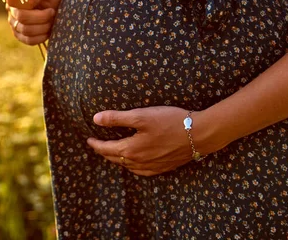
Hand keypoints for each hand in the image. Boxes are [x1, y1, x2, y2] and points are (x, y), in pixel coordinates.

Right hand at [6, 0, 61, 45]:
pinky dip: (42, 36)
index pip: (12, 0)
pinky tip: (48, 31)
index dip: (27, 2)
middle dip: (41, 16)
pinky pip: (29, 40)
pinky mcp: (20, 36)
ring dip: (44, 26)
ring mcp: (14, 25)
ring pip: (26, 30)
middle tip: (52, 12)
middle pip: (22, 17)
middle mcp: (12, 11)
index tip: (39, 0)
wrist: (57, 10)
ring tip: (51, 21)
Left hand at [86, 106, 224, 175]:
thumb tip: (95, 119)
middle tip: (97, 146)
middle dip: (104, 153)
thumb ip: (117, 118)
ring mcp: (152, 166)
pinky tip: (135, 164)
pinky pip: (142, 171)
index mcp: (131, 149)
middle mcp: (139, 162)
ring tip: (113, 153)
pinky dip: (133, 167)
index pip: (106, 149)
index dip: (95, 144)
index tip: (88, 139)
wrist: (199, 134)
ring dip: (118, 160)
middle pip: (115, 159)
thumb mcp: (141, 115)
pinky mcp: (164, 167)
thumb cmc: (170, 121)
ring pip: (128, 166)